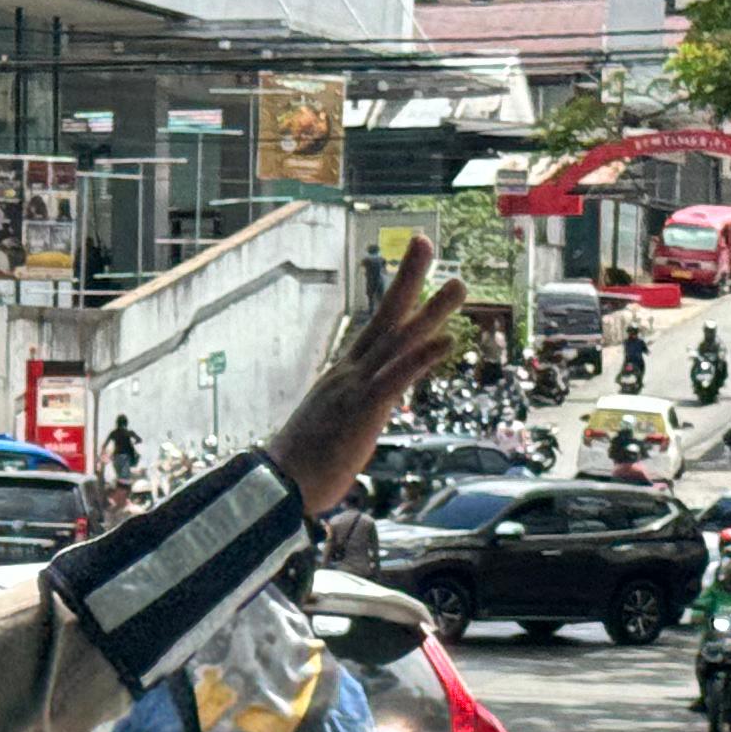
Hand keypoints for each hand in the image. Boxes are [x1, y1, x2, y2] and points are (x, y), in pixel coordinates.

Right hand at [266, 237, 470, 515]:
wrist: (273, 490)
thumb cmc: (300, 469)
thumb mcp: (332, 432)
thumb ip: (350, 416)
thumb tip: (357, 418)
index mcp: (342, 378)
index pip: (373, 330)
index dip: (394, 298)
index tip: (410, 267)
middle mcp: (348, 374)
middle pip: (384, 318)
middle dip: (407, 279)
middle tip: (424, 241)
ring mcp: (353, 390)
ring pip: (396, 341)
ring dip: (429, 311)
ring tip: (457, 283)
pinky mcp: (361, 412)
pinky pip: (396, 380)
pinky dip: (421, 358)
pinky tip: (446, 341)